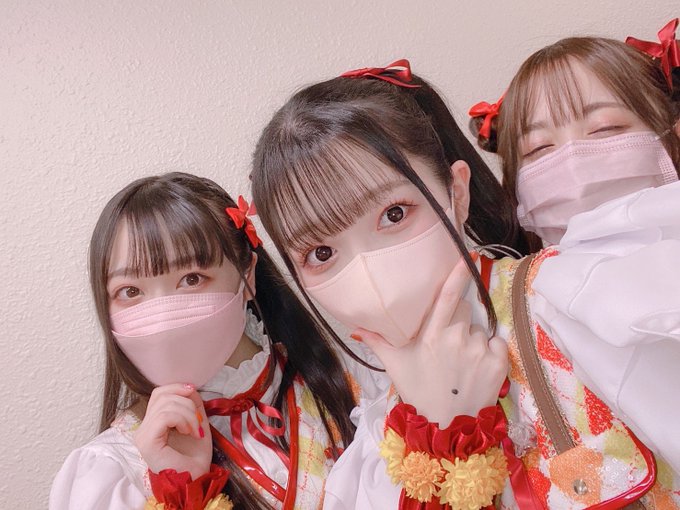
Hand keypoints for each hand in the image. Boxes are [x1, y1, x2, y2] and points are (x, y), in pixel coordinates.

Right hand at [134, 383, 211, 478]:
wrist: (196, 479)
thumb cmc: (195, 456)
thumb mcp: (196, 422)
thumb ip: (191, 403)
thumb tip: (189, 387)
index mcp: (153, 423)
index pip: (159, 393)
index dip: (177, 388)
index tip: (193, 393)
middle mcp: (143, 428)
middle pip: (161, 395)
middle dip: (187, 402)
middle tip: (197, 421)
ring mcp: (143, 435)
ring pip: (165, 404)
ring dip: (188, 414)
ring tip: (194, 430)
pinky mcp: (147, 442)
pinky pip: (164, 416)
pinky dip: (182, 419)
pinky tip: (189, 432)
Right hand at [353, 257, 507, 426]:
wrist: (448, 427)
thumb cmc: (419, 392)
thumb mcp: (395, 365)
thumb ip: (377, 341)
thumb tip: (355, 328)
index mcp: (431, 336)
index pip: (446, 297)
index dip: (456, 275)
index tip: (466, 257)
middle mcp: (456, 339)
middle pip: (464, 311)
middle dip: (458, 321)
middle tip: (448, 344)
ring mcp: (479, 350)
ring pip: (479, 330)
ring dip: (472, 340)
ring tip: (462, 362)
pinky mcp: (498, 362)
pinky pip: (497, 343)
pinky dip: (491, 351)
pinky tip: (478, 367)